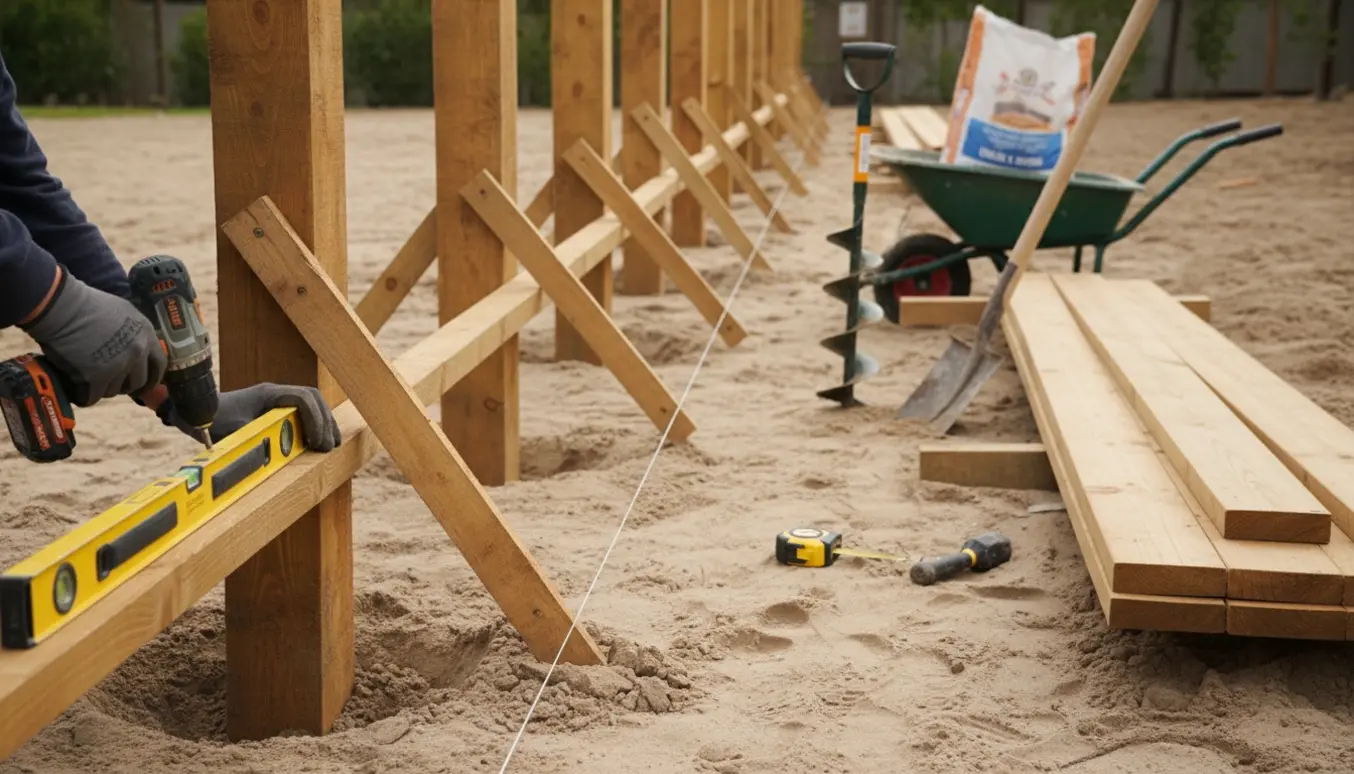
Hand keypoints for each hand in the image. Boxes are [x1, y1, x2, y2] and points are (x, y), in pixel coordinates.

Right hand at [19, 268, 166, 406]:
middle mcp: (137, 352)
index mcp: (146, 334)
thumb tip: (133, 347)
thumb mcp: (123, 312)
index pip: (159, 364)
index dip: (152, 377)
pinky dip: (84, 397)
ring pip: (114, 390)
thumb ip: (132, 331)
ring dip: (102, 389)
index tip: (146, 384)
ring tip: (88, 380)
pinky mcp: (97, 377)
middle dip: (125, 385)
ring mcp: (119, 365)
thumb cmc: (87, 304)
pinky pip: (92, 397)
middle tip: (110, 382)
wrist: (62, 307)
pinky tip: (77, 392)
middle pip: (138, 382)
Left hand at [161, 382, 341, 451]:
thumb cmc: (210, 420)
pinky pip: (302, 413)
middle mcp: (275, 393)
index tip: (317, 442)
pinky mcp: (274, 411)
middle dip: (326, 422)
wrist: (192, 412)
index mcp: (268, 393)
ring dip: (323, 423)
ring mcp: (276, 400)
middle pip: (313, 399)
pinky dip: (314, 426)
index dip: (316, 419)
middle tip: (329, 446)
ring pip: (311, 405)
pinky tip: (317, 442)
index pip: (304, 397)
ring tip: (331, 445)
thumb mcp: (232, 433)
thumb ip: (253, 441)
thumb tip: (272, 455)